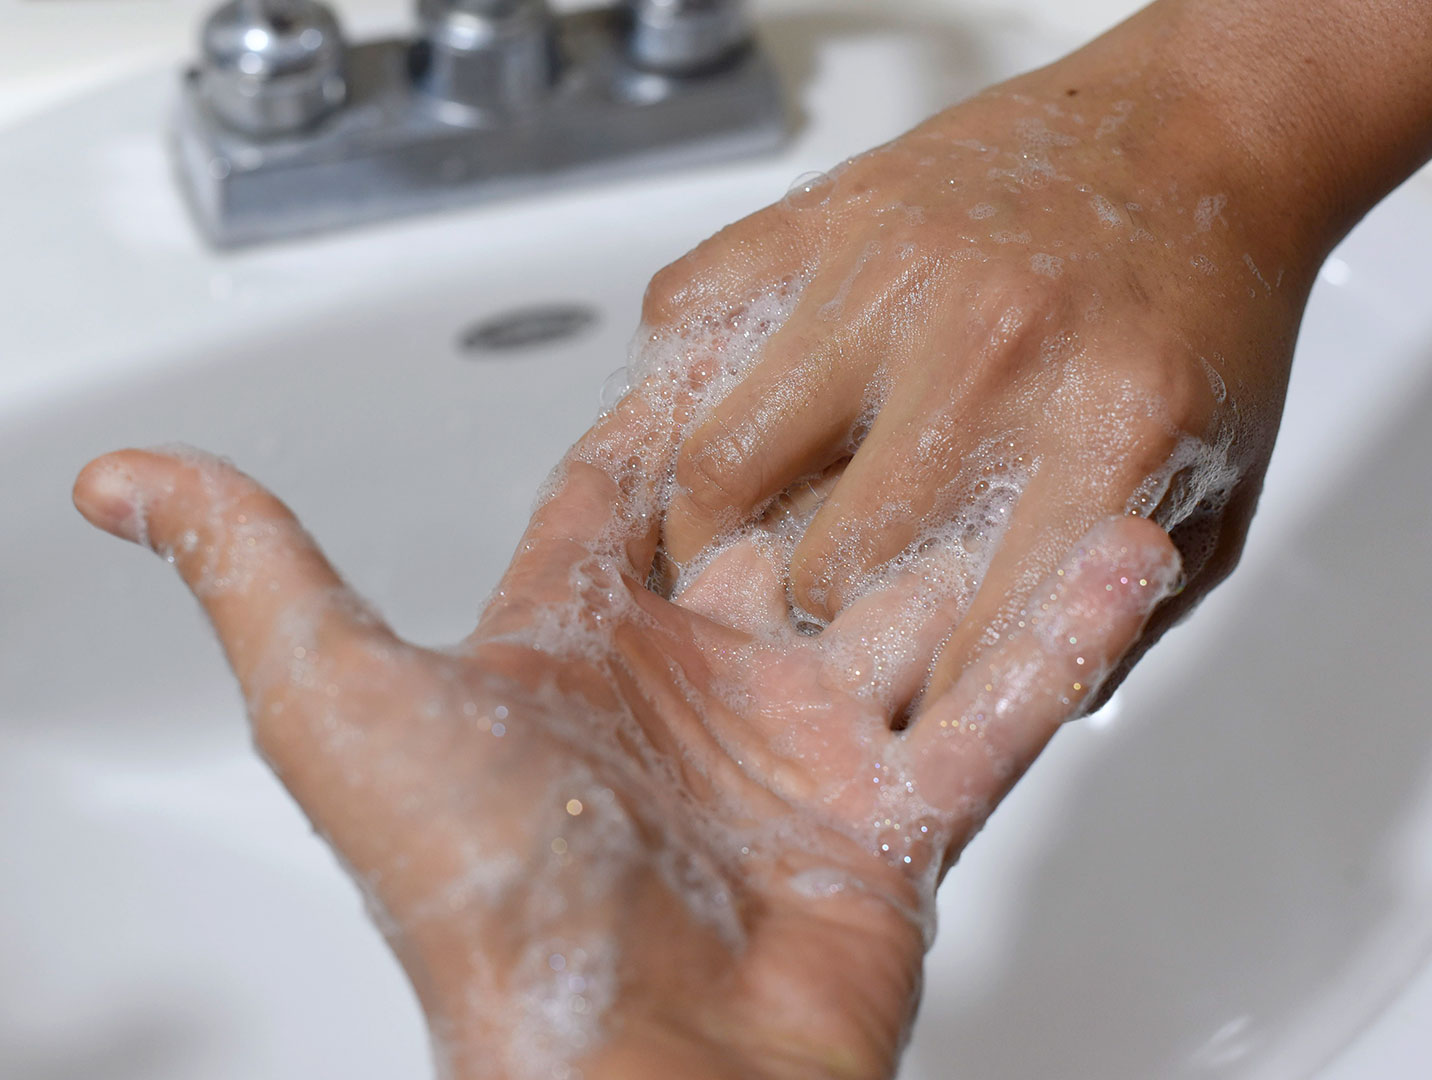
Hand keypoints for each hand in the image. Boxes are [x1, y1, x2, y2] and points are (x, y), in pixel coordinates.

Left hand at [72, 382, 1177, 1078]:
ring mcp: (800, 753)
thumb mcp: (341, 698)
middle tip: (908, 336)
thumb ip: (251, 569)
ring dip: (965, 524)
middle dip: (839, 441)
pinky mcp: (894, 824)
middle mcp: (693, 692)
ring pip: (903, 602)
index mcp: (578, 646)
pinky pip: (994, 708)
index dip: (670, 403)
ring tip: (1036, 419)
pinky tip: (1117, 548)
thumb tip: (120, 484)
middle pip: (784, 525)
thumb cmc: (483, 904)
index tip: (725, 317)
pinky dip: (1058, 635)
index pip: (628, 488)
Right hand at [645, 0, 1408, 702]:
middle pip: (820, 567)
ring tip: (733, 538)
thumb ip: (1115, 625)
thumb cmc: (1195, 316)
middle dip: (802, 619)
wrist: (1191, 136)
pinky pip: (683, 323)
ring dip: (707, 524)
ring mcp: (890, 271)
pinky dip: (680, 381)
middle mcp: (990, 351)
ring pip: (717, 461)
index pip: (961, 641)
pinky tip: (735, 412)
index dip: (903, 706)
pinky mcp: (819, 214)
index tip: (872, 720)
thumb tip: (988, 716)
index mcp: (1107, 434)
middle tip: (800, 619)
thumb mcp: (1215, 505)